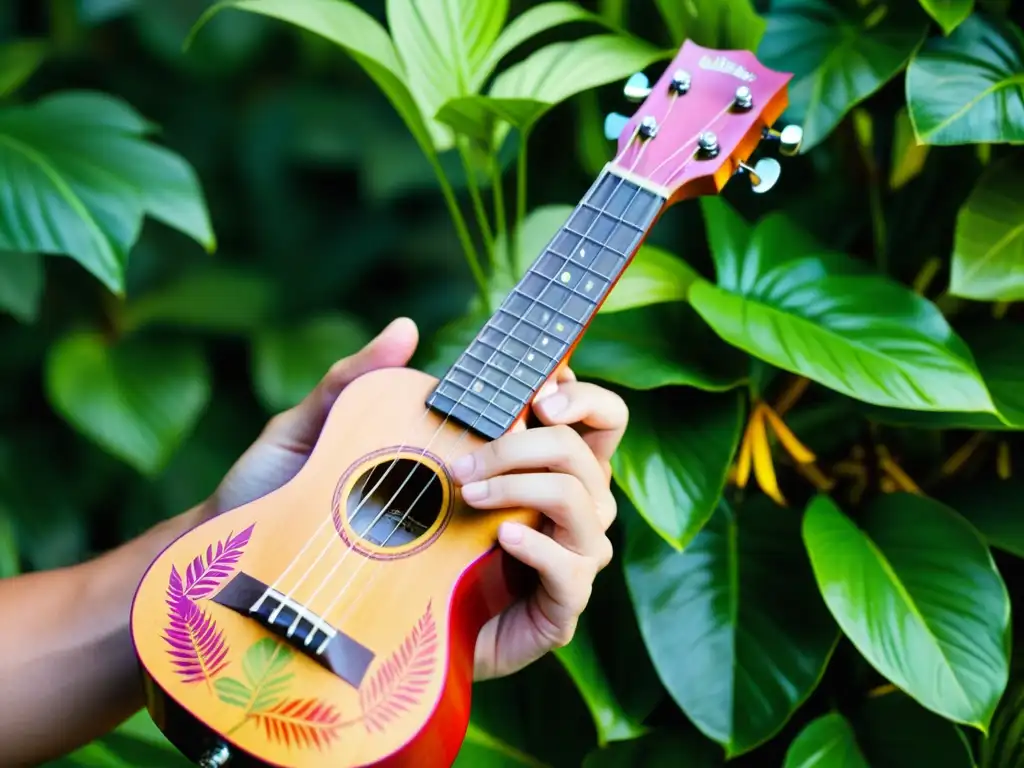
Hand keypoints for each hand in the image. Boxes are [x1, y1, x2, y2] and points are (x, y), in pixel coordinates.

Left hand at [203, 318, 627, 683]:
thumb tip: (404, 327)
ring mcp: (536, 568)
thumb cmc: (299, 522)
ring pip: (593, 513)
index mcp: (502, 467)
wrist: (272, 609)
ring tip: (469, 485)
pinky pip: (573, 579)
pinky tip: (502, 536)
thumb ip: (355, 381)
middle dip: (554, 434)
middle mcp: (530, 512)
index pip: (576, 423)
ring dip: (537, 486)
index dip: (578, 396)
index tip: (540, 385)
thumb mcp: (314, 441)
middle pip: (593, 458)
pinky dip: (549, 552)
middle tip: (501, 429)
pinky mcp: (534, 622)